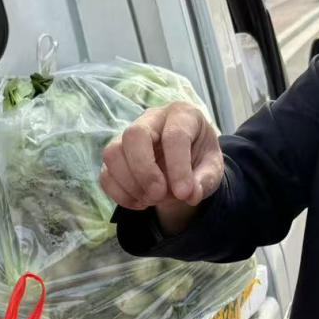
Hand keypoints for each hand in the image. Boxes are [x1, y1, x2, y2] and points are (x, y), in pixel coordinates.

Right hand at [100, 102, 223, 234]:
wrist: (184, 165)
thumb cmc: (199, 160)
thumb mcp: (212, 170)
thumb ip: (205, 181)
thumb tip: (190, 194)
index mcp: (181, 115)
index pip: (174, 135)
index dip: (178, 167)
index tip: (184, 194)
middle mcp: (151, 119)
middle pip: (133, 135)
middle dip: (145, 172)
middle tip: (159, 196)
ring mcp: (127, 136)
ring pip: (112, 153)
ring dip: (129, 184)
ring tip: (151, 200)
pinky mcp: (115, 157)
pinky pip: (106, 175)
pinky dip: (120, 195)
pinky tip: (141, 203)